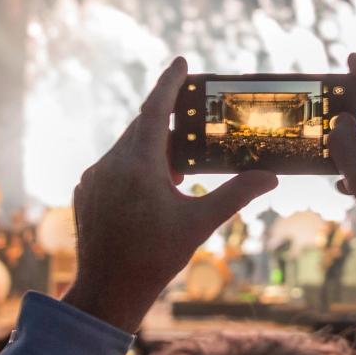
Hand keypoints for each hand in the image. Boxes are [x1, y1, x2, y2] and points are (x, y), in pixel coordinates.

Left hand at [62, 58, 276, 331]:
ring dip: (152, 149)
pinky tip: (152, 189)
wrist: (107, 292)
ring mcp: (94, 178)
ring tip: (179, 166)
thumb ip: (235, 194)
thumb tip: (270, 177)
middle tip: (192, 118)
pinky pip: (113, 167)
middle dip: (167, 122)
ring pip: (126, 148)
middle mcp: (110, 163)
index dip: (170, 83)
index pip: (155, 108)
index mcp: (138, 163)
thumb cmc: (154, 258)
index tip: (182, 62)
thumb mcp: (200, 223)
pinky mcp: (86, 193)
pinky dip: (134, 167)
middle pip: (142, 127)